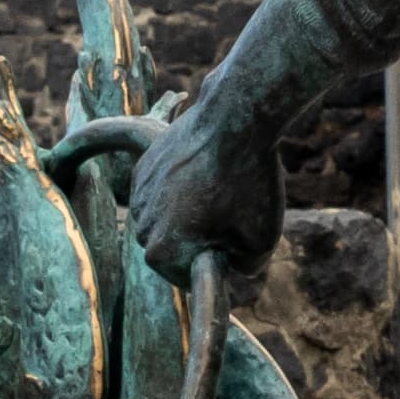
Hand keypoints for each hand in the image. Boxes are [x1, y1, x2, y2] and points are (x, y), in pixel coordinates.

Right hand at [129, 84, 284, 281]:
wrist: (233, 120)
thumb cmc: (249, 184)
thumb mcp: (261, 242)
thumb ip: (243, 268)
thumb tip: (231, 266)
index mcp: (161, 252)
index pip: (184, 278)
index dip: (215, 264)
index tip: (235, 244)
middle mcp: (141, 226)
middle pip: (171, 248)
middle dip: (197, 241)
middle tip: (232, 218)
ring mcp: (138, 194)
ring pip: (165, 219)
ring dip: (187, 214)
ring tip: (222, 192)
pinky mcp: (143, 166)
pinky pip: (162, 192)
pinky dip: (181, 188)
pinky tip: (207, 172)